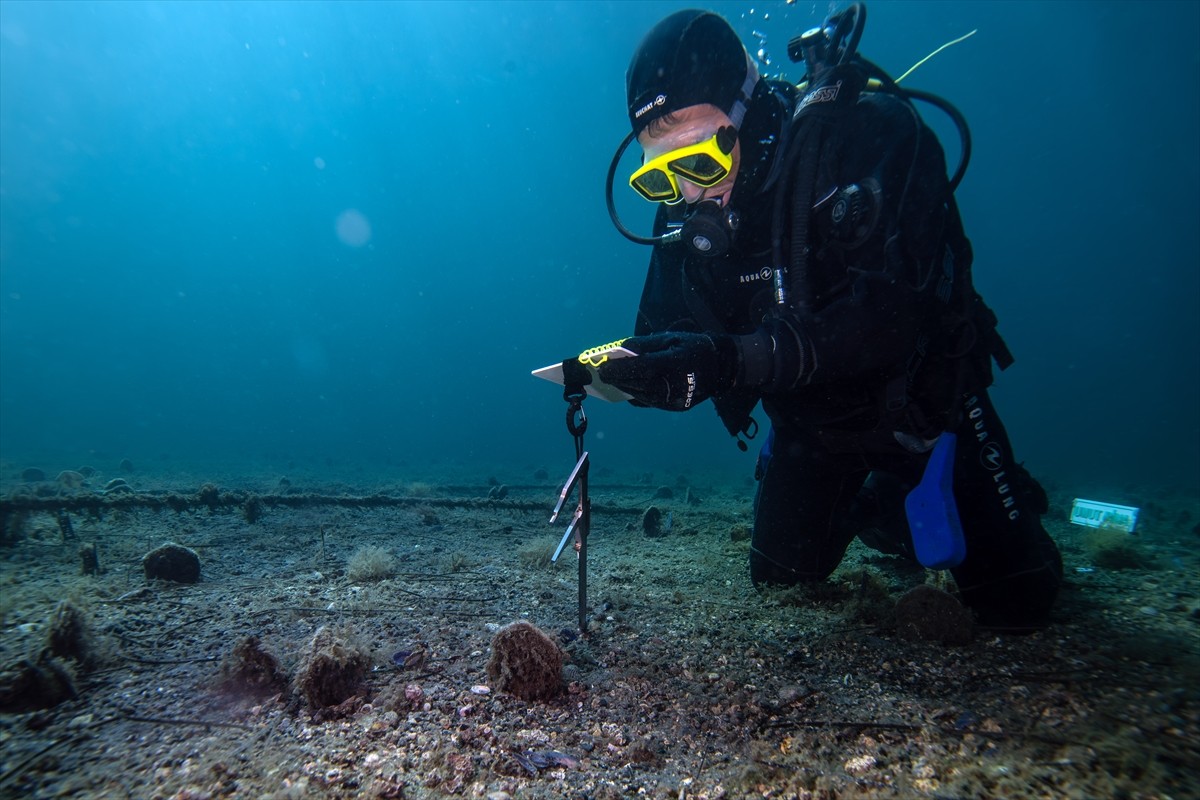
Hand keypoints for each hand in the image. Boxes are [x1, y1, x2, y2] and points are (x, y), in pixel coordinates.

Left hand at [597, 332, 736, 410]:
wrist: (721, 367)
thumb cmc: (692, 347)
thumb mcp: (670, 338)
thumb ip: (644, 345)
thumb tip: (620, 350)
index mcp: (675, 362)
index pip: (642, 367)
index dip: (620, 369)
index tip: (603, 368)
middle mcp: (675, 384)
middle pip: (638, 383)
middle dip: (617, 379)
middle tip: (602, 374)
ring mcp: (676, 399)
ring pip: (641, 395)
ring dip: (625, 387)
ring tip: (612, 379)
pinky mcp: (676, 407)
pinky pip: (650, 402)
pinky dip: (637, 395)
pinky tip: (628, 387)